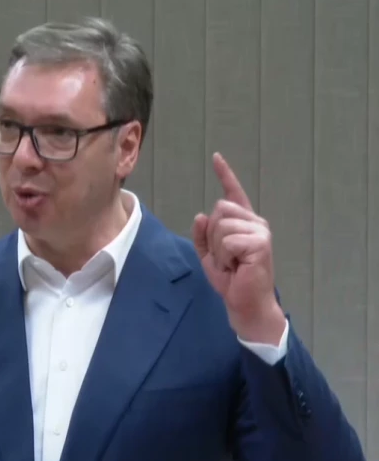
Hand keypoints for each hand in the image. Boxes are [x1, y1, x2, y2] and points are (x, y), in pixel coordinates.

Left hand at [192, 153, 285, 344]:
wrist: (244, 303)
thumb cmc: (231, 280)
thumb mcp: (209, 256)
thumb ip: (202, 235)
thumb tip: (200, 215)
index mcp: (244, 223)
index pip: (233, 194)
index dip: (225, 174)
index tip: (216, 157)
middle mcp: (255, 222)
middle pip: (219, 210)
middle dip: (212, 236)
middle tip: (225, 258)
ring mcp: (260, 231)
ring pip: (221, 225)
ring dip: (218, 249)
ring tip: (232, 263)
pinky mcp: (261, 242)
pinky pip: (227, 241)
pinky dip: (224, 256)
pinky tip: (236, 266)